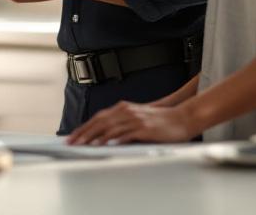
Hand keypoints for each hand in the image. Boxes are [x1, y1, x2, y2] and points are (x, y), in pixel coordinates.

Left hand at [66, 102, 199, 145]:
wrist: (184, 117)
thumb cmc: (162, 121)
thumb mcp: (139, 119)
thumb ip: (124, 125)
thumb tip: (106, 138)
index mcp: (124, 108)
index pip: (98, 118)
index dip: (84, 127)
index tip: (72, 136)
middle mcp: (127, 111)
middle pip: (100, 122)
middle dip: (83, 133)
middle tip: (71, 143)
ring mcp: (135, 119)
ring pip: (109, 128)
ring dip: (94, 137)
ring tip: (83, 146)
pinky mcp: (144, 128)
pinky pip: (125, 134)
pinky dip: (113, 140)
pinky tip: (104, 145)